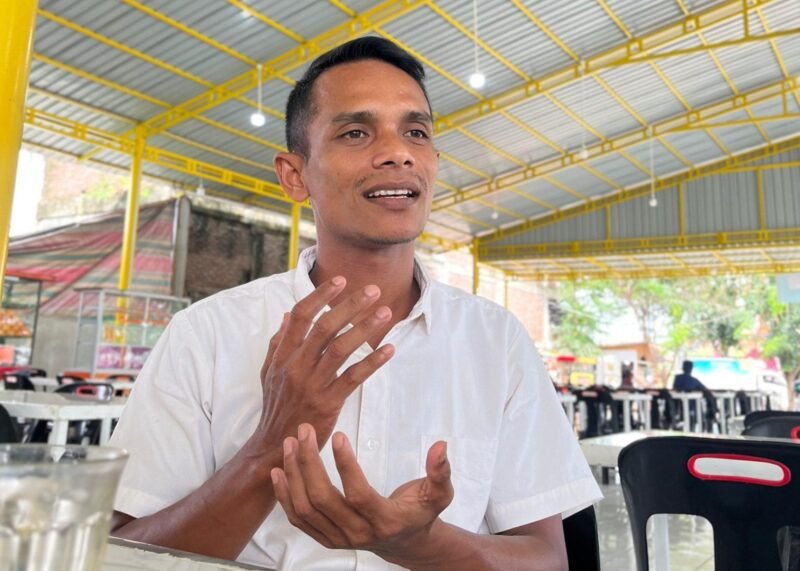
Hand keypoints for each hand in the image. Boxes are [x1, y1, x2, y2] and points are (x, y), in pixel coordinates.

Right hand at [249, 277, 394, 458]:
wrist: (274, 447)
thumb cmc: (276, 408)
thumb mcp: (269, 373)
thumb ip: (277, 343)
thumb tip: (286, 315)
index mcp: (282, 355)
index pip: (300, 316)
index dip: (320, 296)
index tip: (339, 280)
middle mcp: (295, 365)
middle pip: (324, 326)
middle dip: (350, 305)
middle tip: (372, 290)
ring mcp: (311, 384)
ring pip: (340, 348)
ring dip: (365, 327)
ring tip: (384, 312)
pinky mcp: (327, 403)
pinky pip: (353, 377)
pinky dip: (372, 362)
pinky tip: (388, 350)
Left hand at [271, 424, 453, 562]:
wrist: (405, 541)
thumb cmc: (421, 511)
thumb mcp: (439, 493)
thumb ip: (440, 471)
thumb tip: (440, 446)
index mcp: (385, 521)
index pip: (358, 494)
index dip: (346, 466)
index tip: (337, 435)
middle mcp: (358, 534)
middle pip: (324, 500)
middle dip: (309, 462)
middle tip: (304, 431)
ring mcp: (338, 539)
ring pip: (306, 508)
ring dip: (293, 474)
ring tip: (290, 443)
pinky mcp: (325, 538)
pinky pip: (298, 519)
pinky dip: (284, 495)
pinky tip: (279, 470)